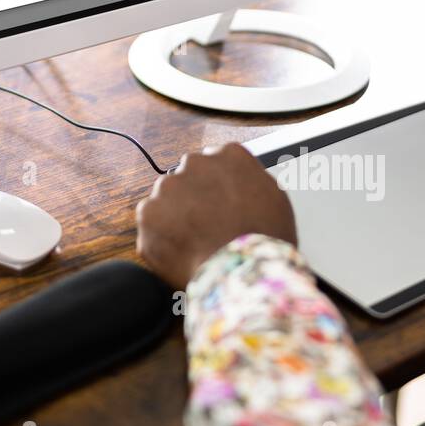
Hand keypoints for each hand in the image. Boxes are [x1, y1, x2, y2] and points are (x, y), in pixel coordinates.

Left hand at [136, 143, 296, 289]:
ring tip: (197, 243)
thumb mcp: (275, 199)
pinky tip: (183, 251)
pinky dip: (161, 237)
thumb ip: (251, 181)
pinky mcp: (149, 212)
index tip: (220, 204)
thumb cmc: (265, 240)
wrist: (242, 270)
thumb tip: (241, 184)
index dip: (217, 187)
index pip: (216, 161)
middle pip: (188, 178)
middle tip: (208, 226)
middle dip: (194, 198)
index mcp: (229, 155)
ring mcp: (169, 186)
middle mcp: (196, 163)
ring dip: (176, 216)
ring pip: (167, 199)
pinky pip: (152, 223)